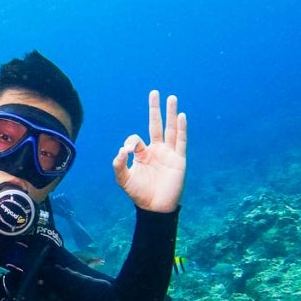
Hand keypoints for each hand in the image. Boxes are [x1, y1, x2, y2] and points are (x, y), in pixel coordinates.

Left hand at [112, 90, 187, 212]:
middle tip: (154, 92)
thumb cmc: (139, 194)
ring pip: (170, 129)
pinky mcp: (178, 160)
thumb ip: (118, 165)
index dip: (130, 142)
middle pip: (156, 125)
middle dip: (155, 109)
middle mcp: (156, 150)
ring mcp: (168, 154)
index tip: (127, 151)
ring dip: (171, 114)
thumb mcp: (123, 179)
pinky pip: (180, 141)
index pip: (136, 139)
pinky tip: (181, 116)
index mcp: (142, 154)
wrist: (155, 208)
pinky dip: (181, 129)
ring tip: (172, 97)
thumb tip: (121, 150)